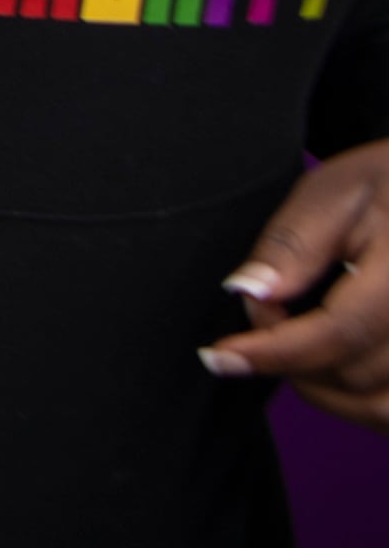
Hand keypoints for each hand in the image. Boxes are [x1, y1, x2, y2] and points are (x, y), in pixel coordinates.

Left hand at [203, 142, 388, 418]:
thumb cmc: (385, 184)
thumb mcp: (334, 192)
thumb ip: (293, 245)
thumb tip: (250, 291)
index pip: (341, 332)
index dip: (275, 352)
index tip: (220, 356)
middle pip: (355, 375)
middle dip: (291, 358)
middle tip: (267, 309)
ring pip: (380, 408)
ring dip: (325, 392)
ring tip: (293, 344)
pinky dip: (360, 404)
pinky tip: (328, 369)